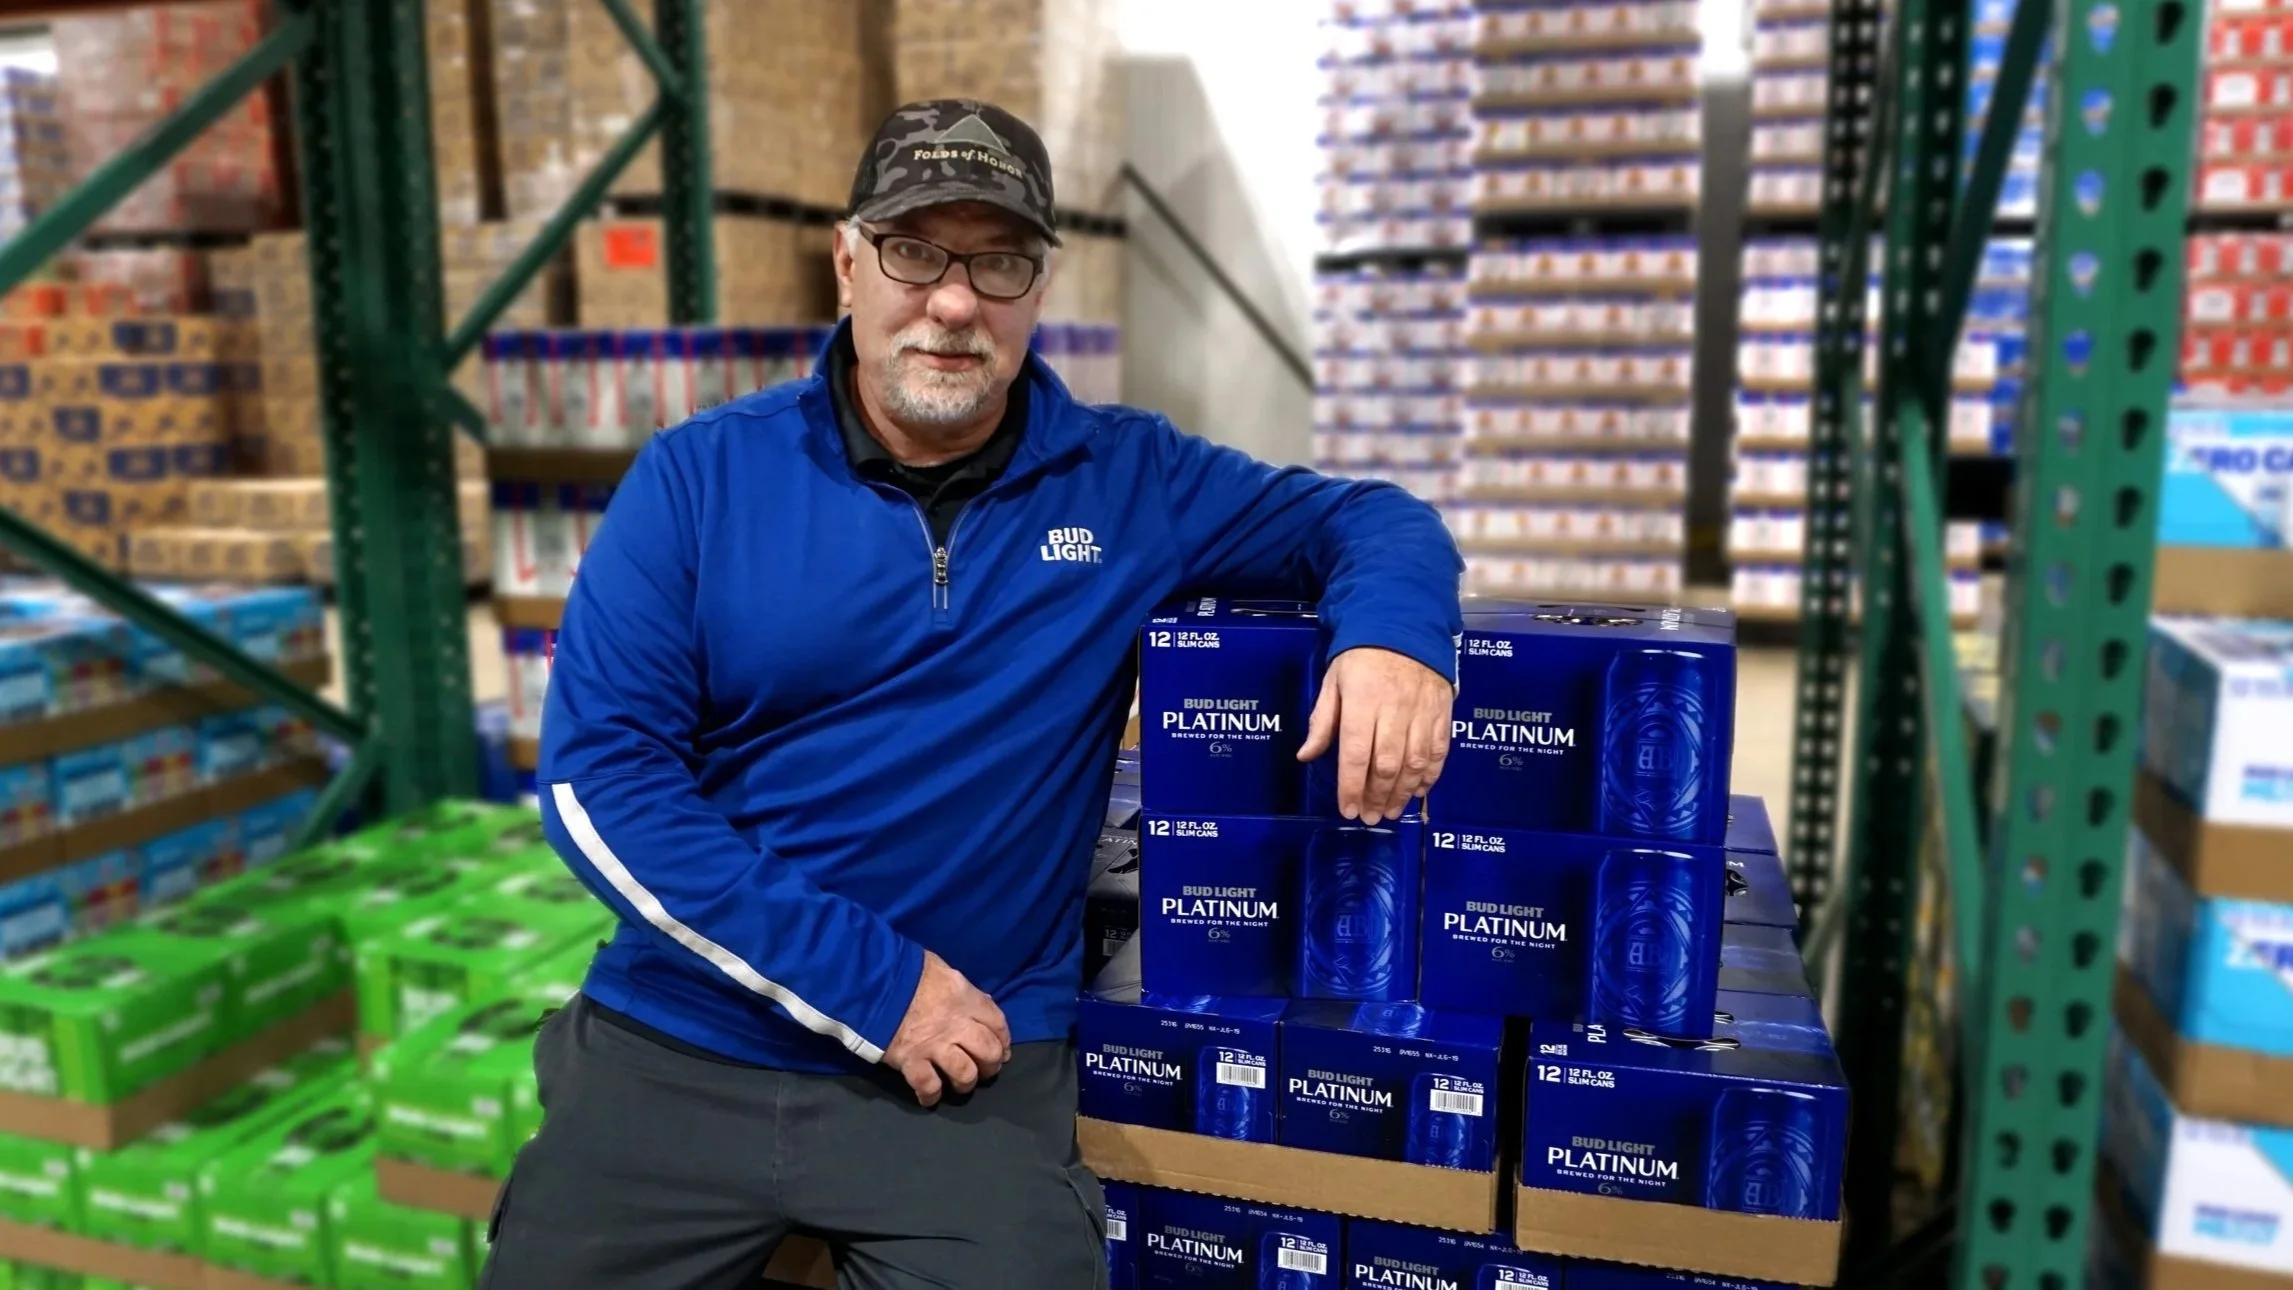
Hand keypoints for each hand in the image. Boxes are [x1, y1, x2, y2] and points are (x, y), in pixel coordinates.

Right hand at [883, 951, 1011, 1106]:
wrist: (872, 981)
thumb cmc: (906, 969)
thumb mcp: (942, 968)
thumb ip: (963, 989)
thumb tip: (981, 1002)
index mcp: (965, 999)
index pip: (998, 1023)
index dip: (1003, 1040)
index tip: (1002, 1049)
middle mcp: (956, 1025)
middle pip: (988, 1052)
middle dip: (991, 1065)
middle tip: (984, 1068)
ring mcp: (934, 1045)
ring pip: (964, 1073)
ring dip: (965, 1082)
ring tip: (959, 1082)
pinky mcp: (911, 1061)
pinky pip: (928, 1086)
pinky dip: (930, 1096)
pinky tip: (930, 1097)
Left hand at [1297, 646, 1451, 825]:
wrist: (1405, 624)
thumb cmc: (1361, 656)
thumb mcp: (1333, 681)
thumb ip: (1322, 720)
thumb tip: (1306, 756)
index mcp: (1361, 702)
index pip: (1355, 753)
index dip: (1351, 786)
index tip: (1348, 809)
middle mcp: (1393, 710)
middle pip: (1385, 764)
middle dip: (1377, 796)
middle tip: (1370, 818)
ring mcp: (1421, 712)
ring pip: (1413, 763)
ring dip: (1402, 793)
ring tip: (1392, 812)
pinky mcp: (1441, 713)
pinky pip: (1438, 751)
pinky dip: (1429, 777)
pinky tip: (1418, 793)